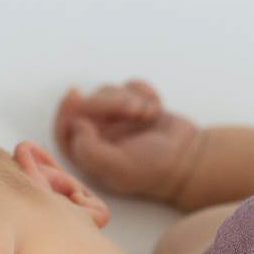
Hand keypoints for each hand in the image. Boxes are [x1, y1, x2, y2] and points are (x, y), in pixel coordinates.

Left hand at [52, 78, 200, 202]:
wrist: (189, 160)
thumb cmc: (152, 169)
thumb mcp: (117, 167)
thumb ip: (89, 150)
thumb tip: (77, 125)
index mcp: (88, 155)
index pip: (64, 129)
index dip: (66, 110)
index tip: (76, 95)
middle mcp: (99, 137)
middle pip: (87, 104)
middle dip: (111, 102)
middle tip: (135, 110)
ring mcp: (116, 120)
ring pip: (107, 91)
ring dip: (130, 97)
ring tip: (148, 114)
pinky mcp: (135, 106)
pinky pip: (129, 85)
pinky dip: (143, 92)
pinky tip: (156, 108)